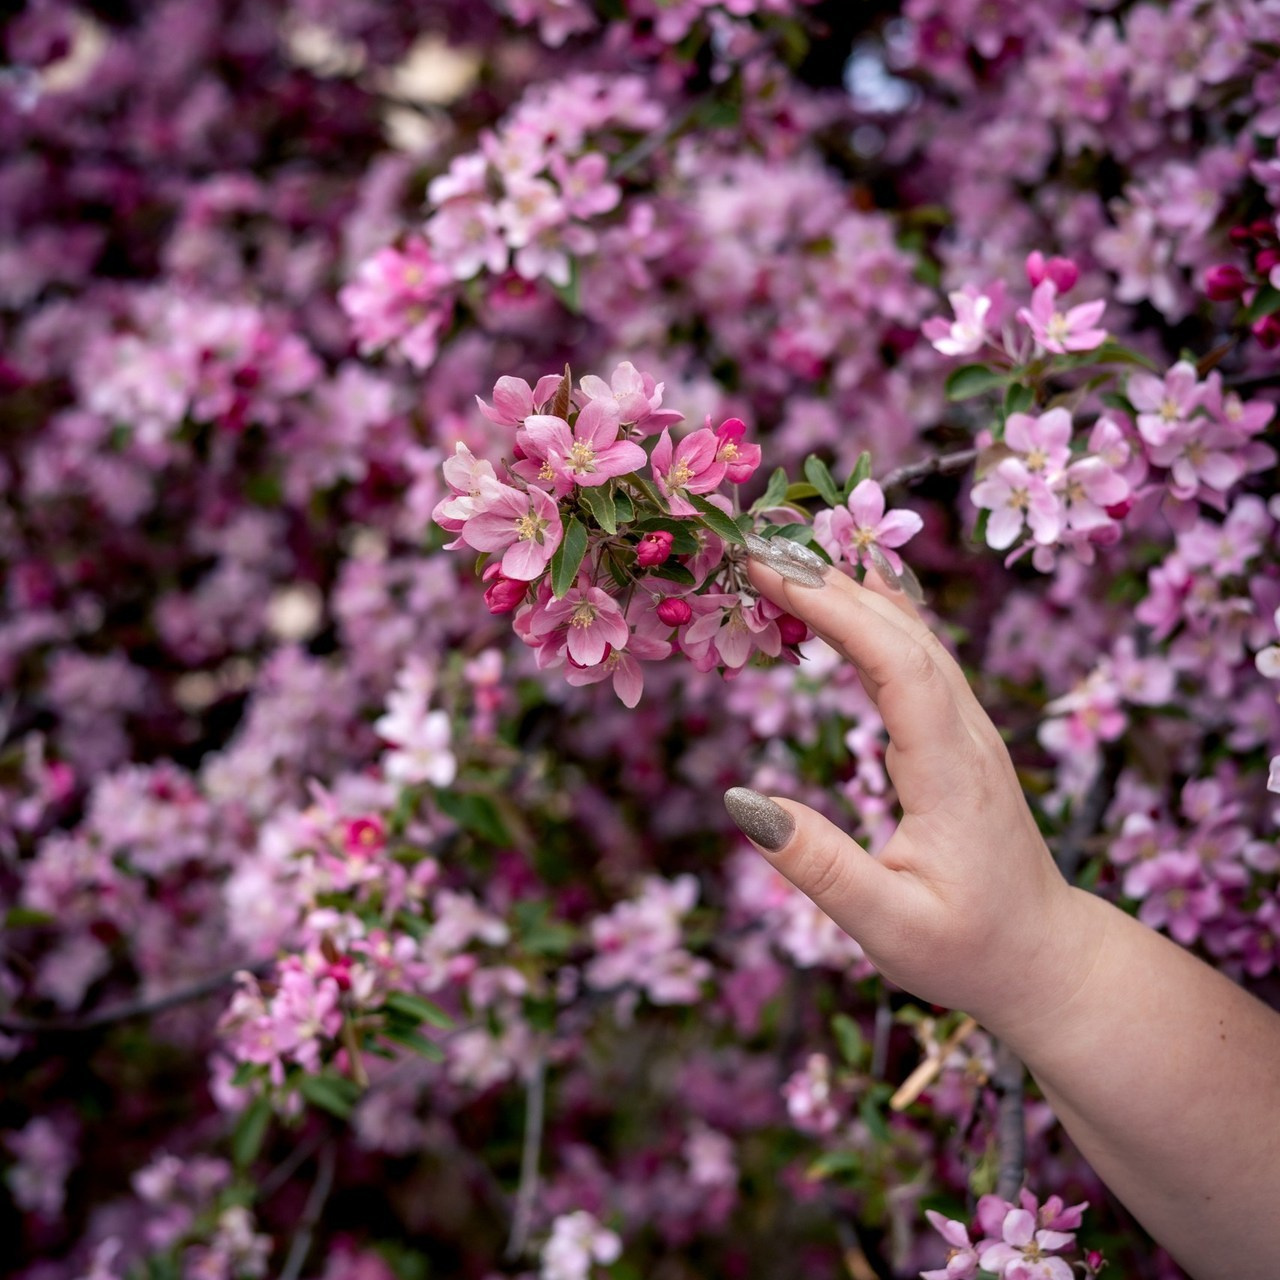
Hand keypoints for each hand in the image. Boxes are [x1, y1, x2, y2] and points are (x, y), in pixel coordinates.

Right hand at [728, 553, 1099, 1036]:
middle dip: (829, 581)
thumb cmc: (969, 951)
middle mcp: (969, 735)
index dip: (832, 608)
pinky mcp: (961, 736)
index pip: (895, 664)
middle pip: (904, 632)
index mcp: (952, 773)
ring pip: (915, 636)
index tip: (766, 571)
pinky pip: (917, 657)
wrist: (1046, 959)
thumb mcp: (888, 928)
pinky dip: (873, 618)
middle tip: (755, 548)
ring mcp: (970, 731)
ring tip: (785, 559)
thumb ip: (819, 866)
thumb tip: (743, 801)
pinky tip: (848, 597)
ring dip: (851, 590)